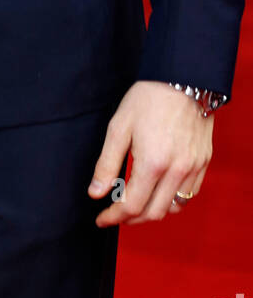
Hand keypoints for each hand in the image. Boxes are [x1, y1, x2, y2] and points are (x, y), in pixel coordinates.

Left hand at [88, 80, 212, 225]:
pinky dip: (172, 201)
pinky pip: (189, 195)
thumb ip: (107, 164)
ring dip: (152, 212)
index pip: (131, 206)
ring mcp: (193, 168)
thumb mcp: (119, 127)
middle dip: (130, 219)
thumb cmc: (147, 99)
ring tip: (135, 204)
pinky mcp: (203, 162)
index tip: (101, 219)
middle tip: (115, 214)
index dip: (113, 217)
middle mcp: (176, 171)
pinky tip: (157, 191)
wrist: (183, 78)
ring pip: (173, 208)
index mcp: (152, 163)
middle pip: (153, 213)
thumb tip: (95, 193)